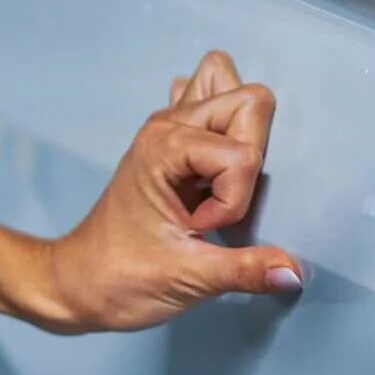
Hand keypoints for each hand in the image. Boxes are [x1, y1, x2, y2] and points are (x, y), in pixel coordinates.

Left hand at [38, 51, 303, 332]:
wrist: (79, 282)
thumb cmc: (121, 277)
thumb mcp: (187, 278)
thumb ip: (245, 270)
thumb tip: (296, 272)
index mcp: (164, 146)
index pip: (243, 153)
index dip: (234, 199)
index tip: (201, 230)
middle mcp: (168, 125)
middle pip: (250, 101)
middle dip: (251, 157)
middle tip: (220, 201)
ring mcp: (171, 129)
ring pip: (233, 92)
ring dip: (243, 136)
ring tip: (220, 183)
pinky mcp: (177, 144)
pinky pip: (214, 107)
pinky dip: (229, 131)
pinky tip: (215, 171)